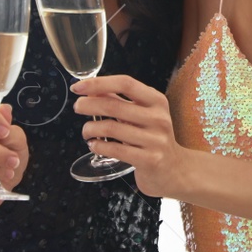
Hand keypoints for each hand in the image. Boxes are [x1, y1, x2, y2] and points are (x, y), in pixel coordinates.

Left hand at [71, 74, 184, 197]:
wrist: (174, 169)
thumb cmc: (153, 138)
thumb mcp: (143, 114)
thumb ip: (119, 100)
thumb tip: (91, 89)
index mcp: (156, 101)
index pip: (125, 83)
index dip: (99, 83)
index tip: (79, 86)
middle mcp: (158, 118)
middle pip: (114, 105)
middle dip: (88, 105)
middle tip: (77, 107)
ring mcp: (155, 140)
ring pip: (110, 128)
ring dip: (90, 129)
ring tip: (86, 132)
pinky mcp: (149, 160)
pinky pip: (115, 149)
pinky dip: (98, 146)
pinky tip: (94, 145)